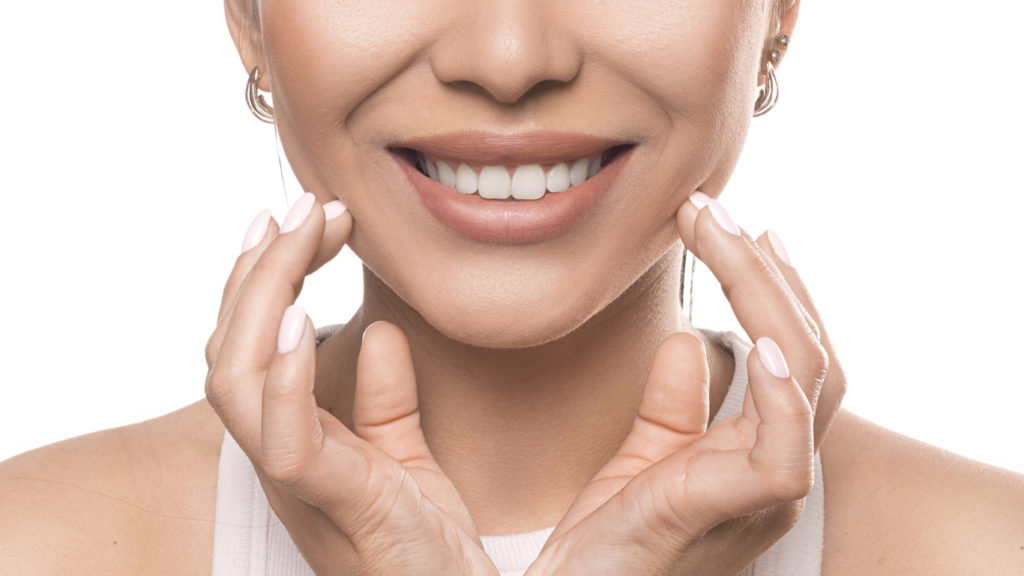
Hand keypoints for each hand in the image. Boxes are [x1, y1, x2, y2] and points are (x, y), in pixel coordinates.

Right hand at [204, 194, 497, 575]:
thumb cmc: (426, 547)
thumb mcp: (407, 460)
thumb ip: (387, 402)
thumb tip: (380, 332)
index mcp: (296, 441)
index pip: (253, 348)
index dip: (265, 278)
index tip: (302, 218)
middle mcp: (281, 457)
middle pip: (230, 350)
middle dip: (260, 268)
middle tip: (303, 207)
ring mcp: (299, 481)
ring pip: (236, 381)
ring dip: (263, 298)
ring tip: (298, 236)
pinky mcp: (334, 504)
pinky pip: (285, 439)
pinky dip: (284, 377)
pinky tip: (303, 316)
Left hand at [526, 192, 845, 574]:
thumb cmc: (615, 540)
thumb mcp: (645, 456)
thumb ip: (673, 402)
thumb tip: (688, 338)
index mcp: (757, 448)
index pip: (791, 353)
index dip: (774, 287)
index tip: (739, 228)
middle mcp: (775, 465)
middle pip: (805, 350)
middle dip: (764, 270)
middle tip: (713, 209)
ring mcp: (761, 489)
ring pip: (803, 375)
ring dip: (766, 294)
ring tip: (728, 235)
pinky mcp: (728, 511)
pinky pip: (781, 452)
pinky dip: (776, 393)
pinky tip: (752, 338)